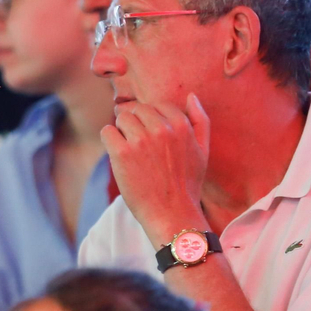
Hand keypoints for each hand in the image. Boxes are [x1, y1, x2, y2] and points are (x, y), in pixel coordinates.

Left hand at [102, 94, 211, 242]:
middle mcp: (161, 129)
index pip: (157, 105)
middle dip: (135, 123)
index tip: (151, 138)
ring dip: (121, 132)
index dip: (151, 121)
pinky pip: (107, 132)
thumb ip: (200, 120)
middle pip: (137, 109)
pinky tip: (120, 157)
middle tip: (138, 146)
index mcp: (181, 125)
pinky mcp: (122, 154)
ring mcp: (141, 140)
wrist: (172, 215)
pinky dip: (109, 142)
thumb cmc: (187, 185)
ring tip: (130, 152)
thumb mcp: (203, 151)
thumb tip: (191, 95)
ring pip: (121, 117)